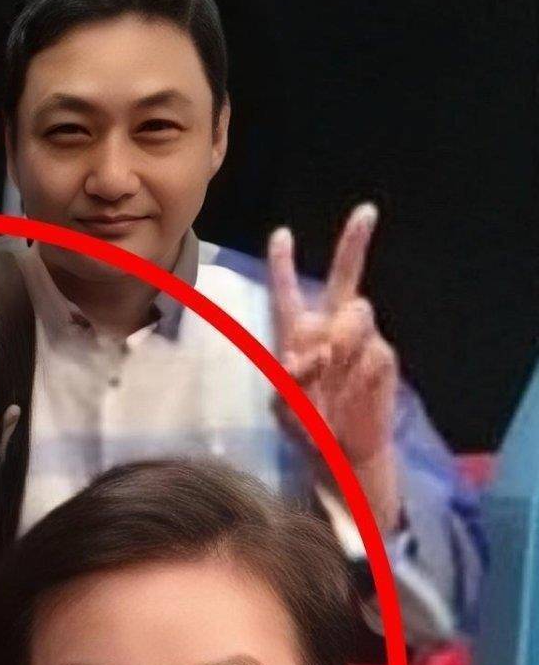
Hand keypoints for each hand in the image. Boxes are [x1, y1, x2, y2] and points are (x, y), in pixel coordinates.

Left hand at [268, 203, 401, 529]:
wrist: (344, 453)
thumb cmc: (307, 428)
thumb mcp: (285, 407)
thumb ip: (290, 379)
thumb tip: (312, 356)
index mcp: (297, 334)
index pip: (288, 293)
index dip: (284, 265)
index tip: (281, 234)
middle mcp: (330, 329)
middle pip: (345, 277)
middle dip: (354, 242)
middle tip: (366, 211)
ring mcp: (360, 341)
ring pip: (357, 312)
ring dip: (342, 337)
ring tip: (330, 369)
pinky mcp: (383, 358)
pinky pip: (374, 349)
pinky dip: (359, 368)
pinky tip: (352, 389)